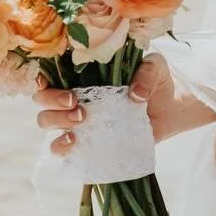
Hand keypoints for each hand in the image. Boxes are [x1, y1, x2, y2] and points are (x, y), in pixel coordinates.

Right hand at [33, 54, 215, 154]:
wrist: (173, 108)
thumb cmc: (159, 81)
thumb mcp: (157, 67)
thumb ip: (147, 73)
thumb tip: (135, 95)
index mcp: (85, 73)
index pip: (50, 73)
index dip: (41, 77)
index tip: (50, 82)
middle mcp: (77, 96)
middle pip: (42, 99)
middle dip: (51, 101)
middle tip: (76, 103)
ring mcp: (81, 120)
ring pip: (47, 121)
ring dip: (56, 121)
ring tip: (81, 119)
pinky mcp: (90, 141)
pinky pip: (64, 148)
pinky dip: (61, 147)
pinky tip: (74, 143)